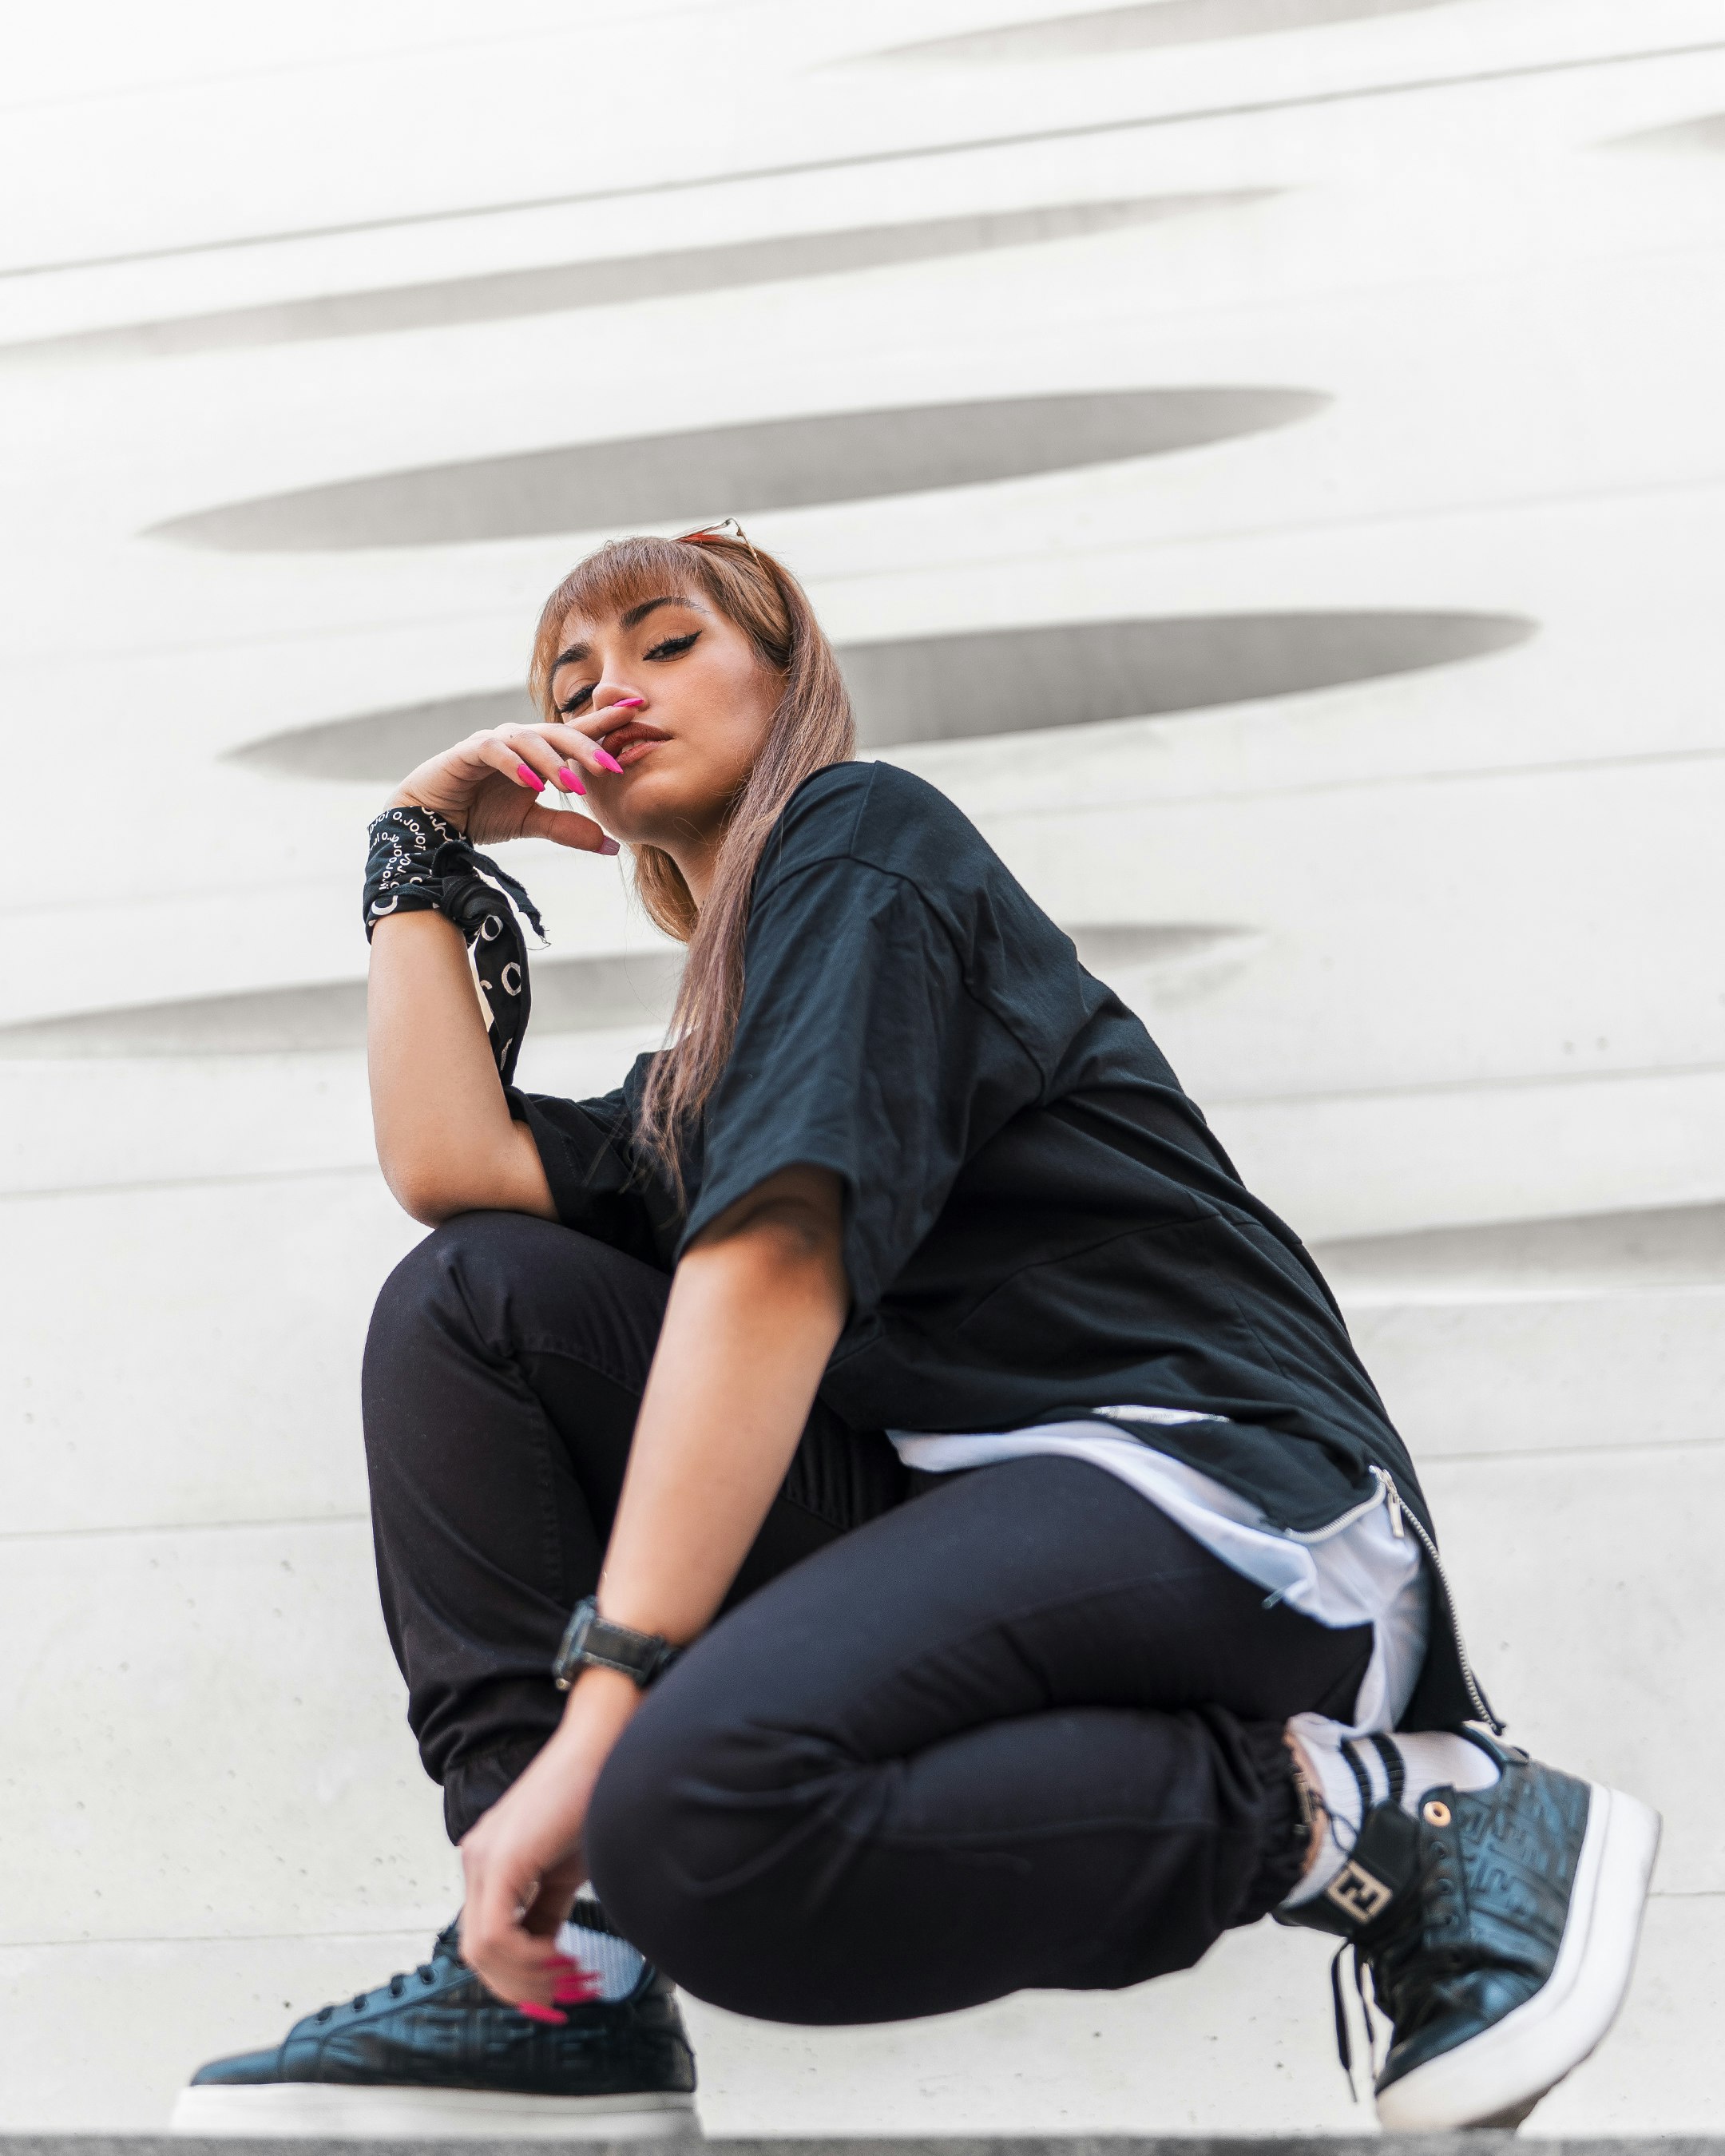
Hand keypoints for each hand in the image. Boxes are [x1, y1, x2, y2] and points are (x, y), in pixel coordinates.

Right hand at [389, 714, 634, 854]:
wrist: (431, 820)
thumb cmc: (481, 813)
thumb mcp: (532, 824)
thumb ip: (569, 829)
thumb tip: (613, 846)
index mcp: (539, 751)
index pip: (577, 732)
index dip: (606, 721)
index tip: (638, 712)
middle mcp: (519, 740)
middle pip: (560, 733)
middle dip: (588, 748)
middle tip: (613, 768)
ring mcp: (493, 741)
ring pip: (530, 740)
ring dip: (553, 762)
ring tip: (572, 786)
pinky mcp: (467, 751)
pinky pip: (495, 750)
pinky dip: (515, 765)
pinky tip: (532, 784)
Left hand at [458, 1666, 641, 2013]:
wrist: (606, 1746)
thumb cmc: (593, 1797)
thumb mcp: (566, 1869)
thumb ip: (547, 1909)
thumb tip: (547, 1952)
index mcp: (489, 1862)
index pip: (484, 1938)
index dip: (516, 1974)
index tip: (555, 1986)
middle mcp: (476, 1859)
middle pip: (476, 1953)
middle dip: (519, 1983)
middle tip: (561, 1991)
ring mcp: (483, 1859)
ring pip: (480, 1950)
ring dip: (524, 1975)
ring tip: (565, 1972)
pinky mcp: (501, 1860)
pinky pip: (495, 1935)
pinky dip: (526, 1956)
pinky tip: (558, 1952)